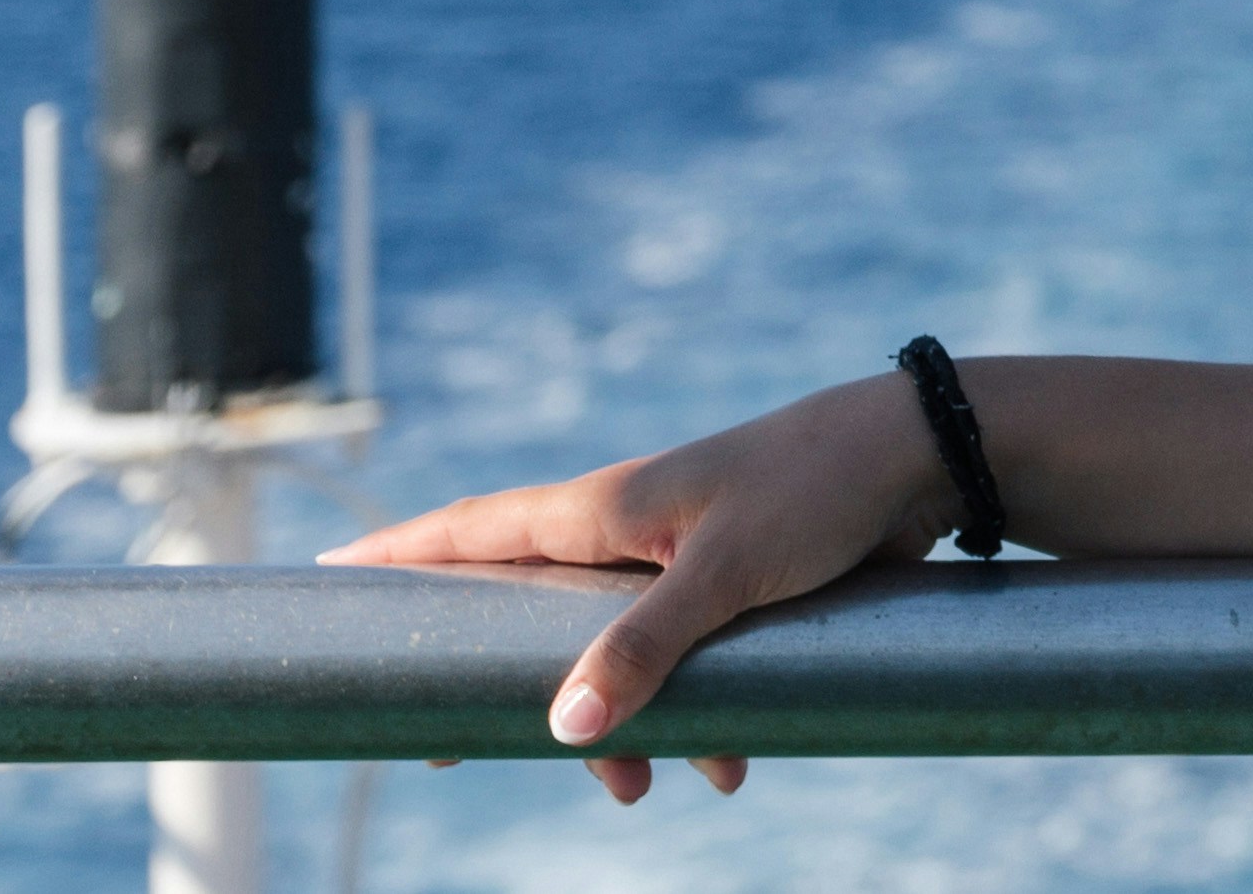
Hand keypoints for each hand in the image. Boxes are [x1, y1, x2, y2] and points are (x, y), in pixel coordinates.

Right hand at [320, 372, 958, 802]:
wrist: (925, 459)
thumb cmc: (818, 490)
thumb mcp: (726, 573)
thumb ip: (645, 647)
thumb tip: (564, 729)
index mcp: (604, 508)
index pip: (474, 530)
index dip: (401, 558)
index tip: (327, 581)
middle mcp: (629, 530)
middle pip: (532, 615)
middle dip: (505, 689)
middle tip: (449, 751)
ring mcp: (681, 555)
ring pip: (618, 654)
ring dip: (626, 725)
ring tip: (640, 792)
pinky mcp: (736, 581)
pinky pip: (690, 661)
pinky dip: (701, 714)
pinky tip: (732, 765)